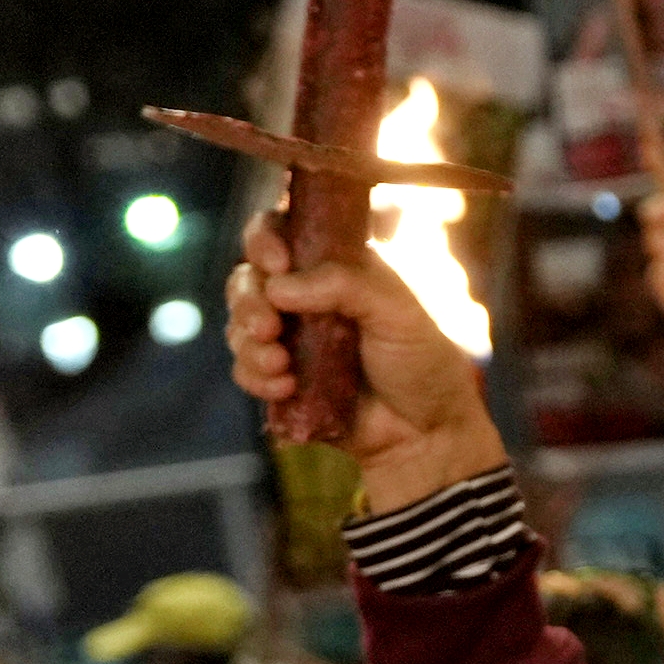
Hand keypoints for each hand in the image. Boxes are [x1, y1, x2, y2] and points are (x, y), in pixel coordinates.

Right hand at [226, 216, 499, 512]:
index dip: (266, 238)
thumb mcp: (399, 311)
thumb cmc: (422, 363)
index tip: (277, 262)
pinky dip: (256, 376)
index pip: (285, 230)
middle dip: (248, 300)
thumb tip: (280, 284)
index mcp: (338, 267)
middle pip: (248, 277)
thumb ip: (346, 284)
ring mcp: (291, 337)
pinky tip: (285, 387)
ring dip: (249, 343)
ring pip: (238, 323)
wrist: (424, 433)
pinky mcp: (280, 376)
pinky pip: (243, 367)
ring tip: (281, 364)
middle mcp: (308, 296)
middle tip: (270, 327)